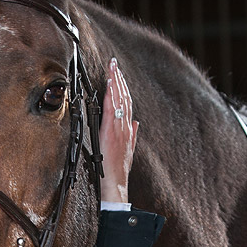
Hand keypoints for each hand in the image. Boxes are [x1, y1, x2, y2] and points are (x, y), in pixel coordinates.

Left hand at [99, 57, 136, 203]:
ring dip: (116, 82)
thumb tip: (137, 123)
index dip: (123, 87)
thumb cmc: (118, 170)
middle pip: (125, 97)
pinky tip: (109, 84)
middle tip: (114, 62)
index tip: (118, 73)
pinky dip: (111, 96)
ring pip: (120, 100)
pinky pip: (112, 110)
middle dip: (120, 78)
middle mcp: (126, 126)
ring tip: (112, 68)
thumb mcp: (128, 150)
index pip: (127, 103)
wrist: (116, 183)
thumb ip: (133, 135)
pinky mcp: (112, 132)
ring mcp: (120, 128)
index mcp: (129, 129)